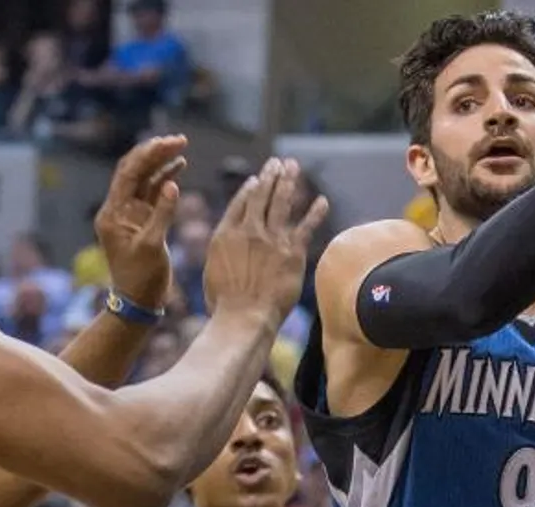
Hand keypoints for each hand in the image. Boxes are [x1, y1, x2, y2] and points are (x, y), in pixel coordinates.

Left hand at [96, 134, 187, 309]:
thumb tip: (172, 183)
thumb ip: (163, 214)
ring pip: (144, 179)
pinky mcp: (142, 220)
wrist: (139, 301)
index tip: (168, 142)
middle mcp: (118, 209)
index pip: (128, 174)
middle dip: (154, 152)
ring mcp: (130, 214)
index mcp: (112, 214)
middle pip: (134, 171)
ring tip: (181, 147)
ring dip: (161, 162)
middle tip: (178, 139)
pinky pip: (152, 192)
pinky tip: (179, 166)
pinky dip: (165, 178)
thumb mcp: (153, 246)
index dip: (148, 155)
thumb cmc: (142, 279)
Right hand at [203, 157, 329, 323]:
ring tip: (293, 166)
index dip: (250, 188)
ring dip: (288, 181)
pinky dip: (315, 212)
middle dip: (270, 176)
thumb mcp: (212, 273)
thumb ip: (221, 254)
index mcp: (226, 234)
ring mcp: (272, 239)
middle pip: (261, 196)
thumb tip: (225, 251)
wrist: (244, 316)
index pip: (240, 203)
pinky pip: (306, 227)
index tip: (256, 179)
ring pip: (281, 202)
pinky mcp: (293, 252)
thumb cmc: (224, 304)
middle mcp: (249, 231)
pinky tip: (322, 201)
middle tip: (276, 163)